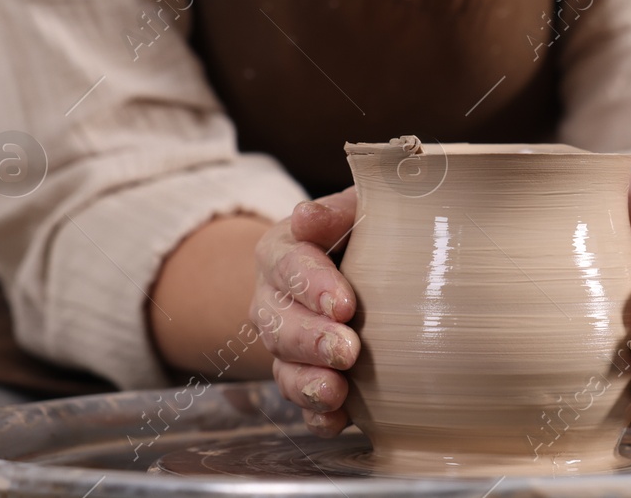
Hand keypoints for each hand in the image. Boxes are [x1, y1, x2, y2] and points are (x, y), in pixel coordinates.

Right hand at [252, 189, 360, 436]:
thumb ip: (334, 211)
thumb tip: (307, 216)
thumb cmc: (357, 232)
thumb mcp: (352, 210)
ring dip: (308, 383)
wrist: (351, 266)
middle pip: (280, 324)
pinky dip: (316, 415)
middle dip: (312, 340)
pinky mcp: (302, 376)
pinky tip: (337, 420)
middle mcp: (272, 300)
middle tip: (347, 350)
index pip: (289, 267)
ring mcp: (283, 344)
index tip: (344, 304)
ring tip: (337, 392)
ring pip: (284, 367)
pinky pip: (300, 401)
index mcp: (281, 252)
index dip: (313, 287)